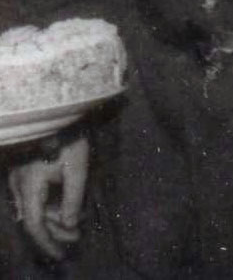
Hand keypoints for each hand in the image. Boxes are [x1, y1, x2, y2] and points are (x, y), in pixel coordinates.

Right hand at [7, 135, 89, 259]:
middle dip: (55, 231)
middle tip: (76, 237)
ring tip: (76, 223)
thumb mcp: (77, 169)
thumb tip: (70, 224)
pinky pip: (33, 197)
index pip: (34, 225)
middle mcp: (19, 187)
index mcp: (29, 188)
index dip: (47, 242)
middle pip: (34, 218)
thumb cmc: (68, 138)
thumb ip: (72, 198)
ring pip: (33, 208)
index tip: (60, 254)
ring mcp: (19, 179)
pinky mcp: (24, 172)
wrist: (55, 112)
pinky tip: (65, 207)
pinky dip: (48, 206)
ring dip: (53, 218)